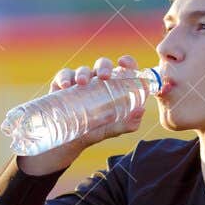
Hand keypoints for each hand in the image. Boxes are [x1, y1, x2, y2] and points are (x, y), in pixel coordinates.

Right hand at [16, 54, 145, 176]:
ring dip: (83, 73)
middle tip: (104, 76)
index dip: (126, 62)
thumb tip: (142, 110)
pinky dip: (64, 78)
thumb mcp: (112, 129)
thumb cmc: (94, 131)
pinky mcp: (62, 85)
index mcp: (114, 86)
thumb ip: (128, 123)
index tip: (124, 63)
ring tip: (82, 83)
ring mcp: (80, 81)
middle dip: (104, 66)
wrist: (69, 141)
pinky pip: (64, 76)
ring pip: (83, 70)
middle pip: (103, 65)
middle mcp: (97, 80)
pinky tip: (65, 85)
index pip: (123, 69)